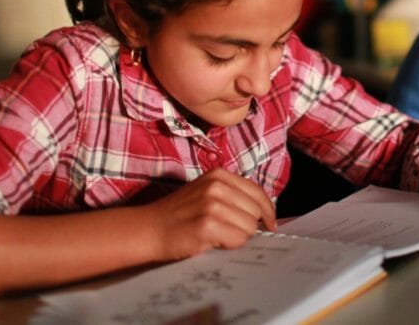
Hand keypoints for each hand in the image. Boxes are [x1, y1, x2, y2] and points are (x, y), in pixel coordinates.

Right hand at [141, 168, 276, 262]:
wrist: (148, 229)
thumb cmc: (178, 215)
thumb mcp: (206, 192)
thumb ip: (233, 196)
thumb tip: (264, 214)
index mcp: (219, 175)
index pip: (258, 192)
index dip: (267, 211)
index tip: (270, 224)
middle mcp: (217, 185)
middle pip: (256, 211)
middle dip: (248, 226)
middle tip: (228, 231)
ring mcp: (212, 204)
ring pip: (249, 227)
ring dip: (237, 236)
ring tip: (217, 235)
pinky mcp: (207, 224)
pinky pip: (237, 239)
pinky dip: (229, 245)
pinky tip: (212, 241)